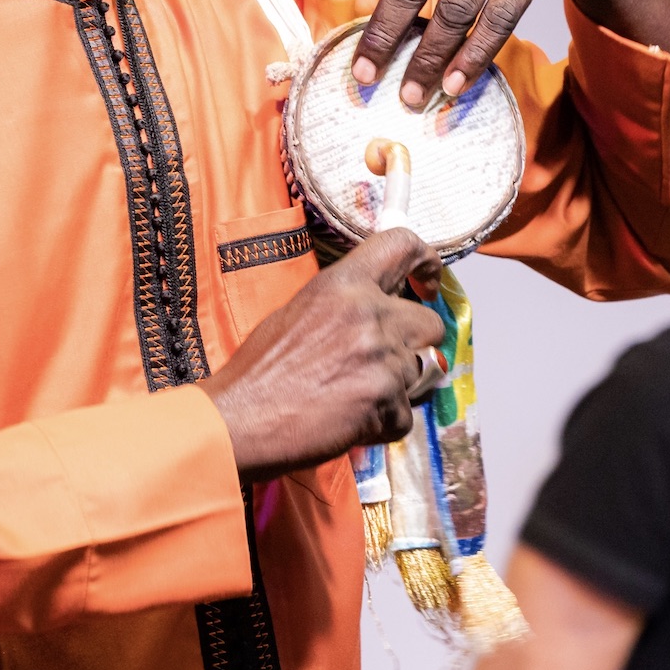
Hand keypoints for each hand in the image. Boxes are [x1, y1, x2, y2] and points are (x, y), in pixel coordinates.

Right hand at [203, 227, 444, 479]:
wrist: (239, 421)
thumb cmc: (260, 372)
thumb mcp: (298, 312)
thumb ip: (347, 306)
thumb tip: (381, 311)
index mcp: (343, 285)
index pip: (403, 246)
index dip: (427, 262)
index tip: (428, 285)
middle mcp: (368, 313)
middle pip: (430, 323)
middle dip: (415, 345)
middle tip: (383, 364)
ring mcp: (381, 358)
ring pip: (421, 373)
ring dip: (396, 389)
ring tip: (353, 398)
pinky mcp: (386, 401)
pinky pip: (406, 415)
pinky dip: (383, 424)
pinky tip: (349, 422)